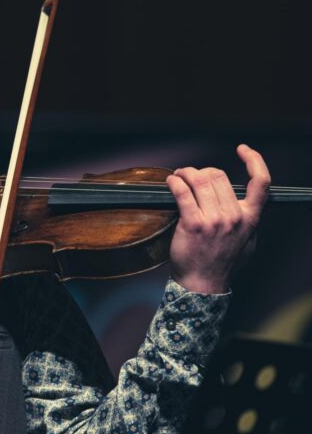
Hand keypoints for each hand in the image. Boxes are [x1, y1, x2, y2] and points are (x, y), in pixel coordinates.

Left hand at [166, 144, 269, 293]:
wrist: (204, 283)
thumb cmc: (223, 262)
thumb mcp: (248, 240)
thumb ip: (248, 219)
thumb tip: (243, 202)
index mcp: (250, 218)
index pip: (261, 182)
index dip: (254, 160)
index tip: (243, 150)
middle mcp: (234, 217)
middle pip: (219, 175)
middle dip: (202, 171)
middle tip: (191, 175)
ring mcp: (214, 220)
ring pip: (200, 180)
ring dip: (186, 173)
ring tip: (179, 176)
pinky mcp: (193, 224)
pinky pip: (183, 192)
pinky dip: (175, 182)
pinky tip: (171, 181)